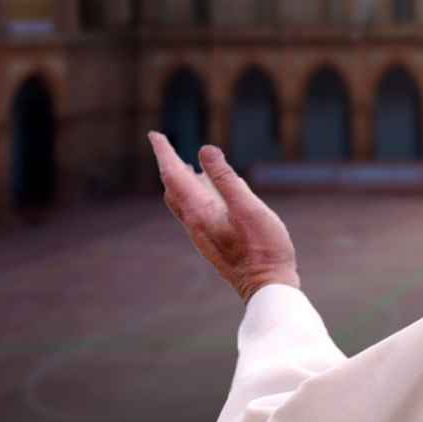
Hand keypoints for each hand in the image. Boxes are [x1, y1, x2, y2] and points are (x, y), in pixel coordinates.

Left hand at [149, 132, 300, 302]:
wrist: (267, 287)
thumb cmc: (264, 248)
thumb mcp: (249, 208)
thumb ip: (227, 179)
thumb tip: (205, 150)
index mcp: (200, 212)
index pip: (174, 175)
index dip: (164, 153)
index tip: (155, 134)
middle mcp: (195, 223)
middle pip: (173, 187)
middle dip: (168, 164)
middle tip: (164, 144)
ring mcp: (203, 233)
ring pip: (182, 200)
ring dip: (180, 179)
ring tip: (184, 163)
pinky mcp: (214, 240)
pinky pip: (195, 209)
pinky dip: (194, 191)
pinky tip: (210, 191)